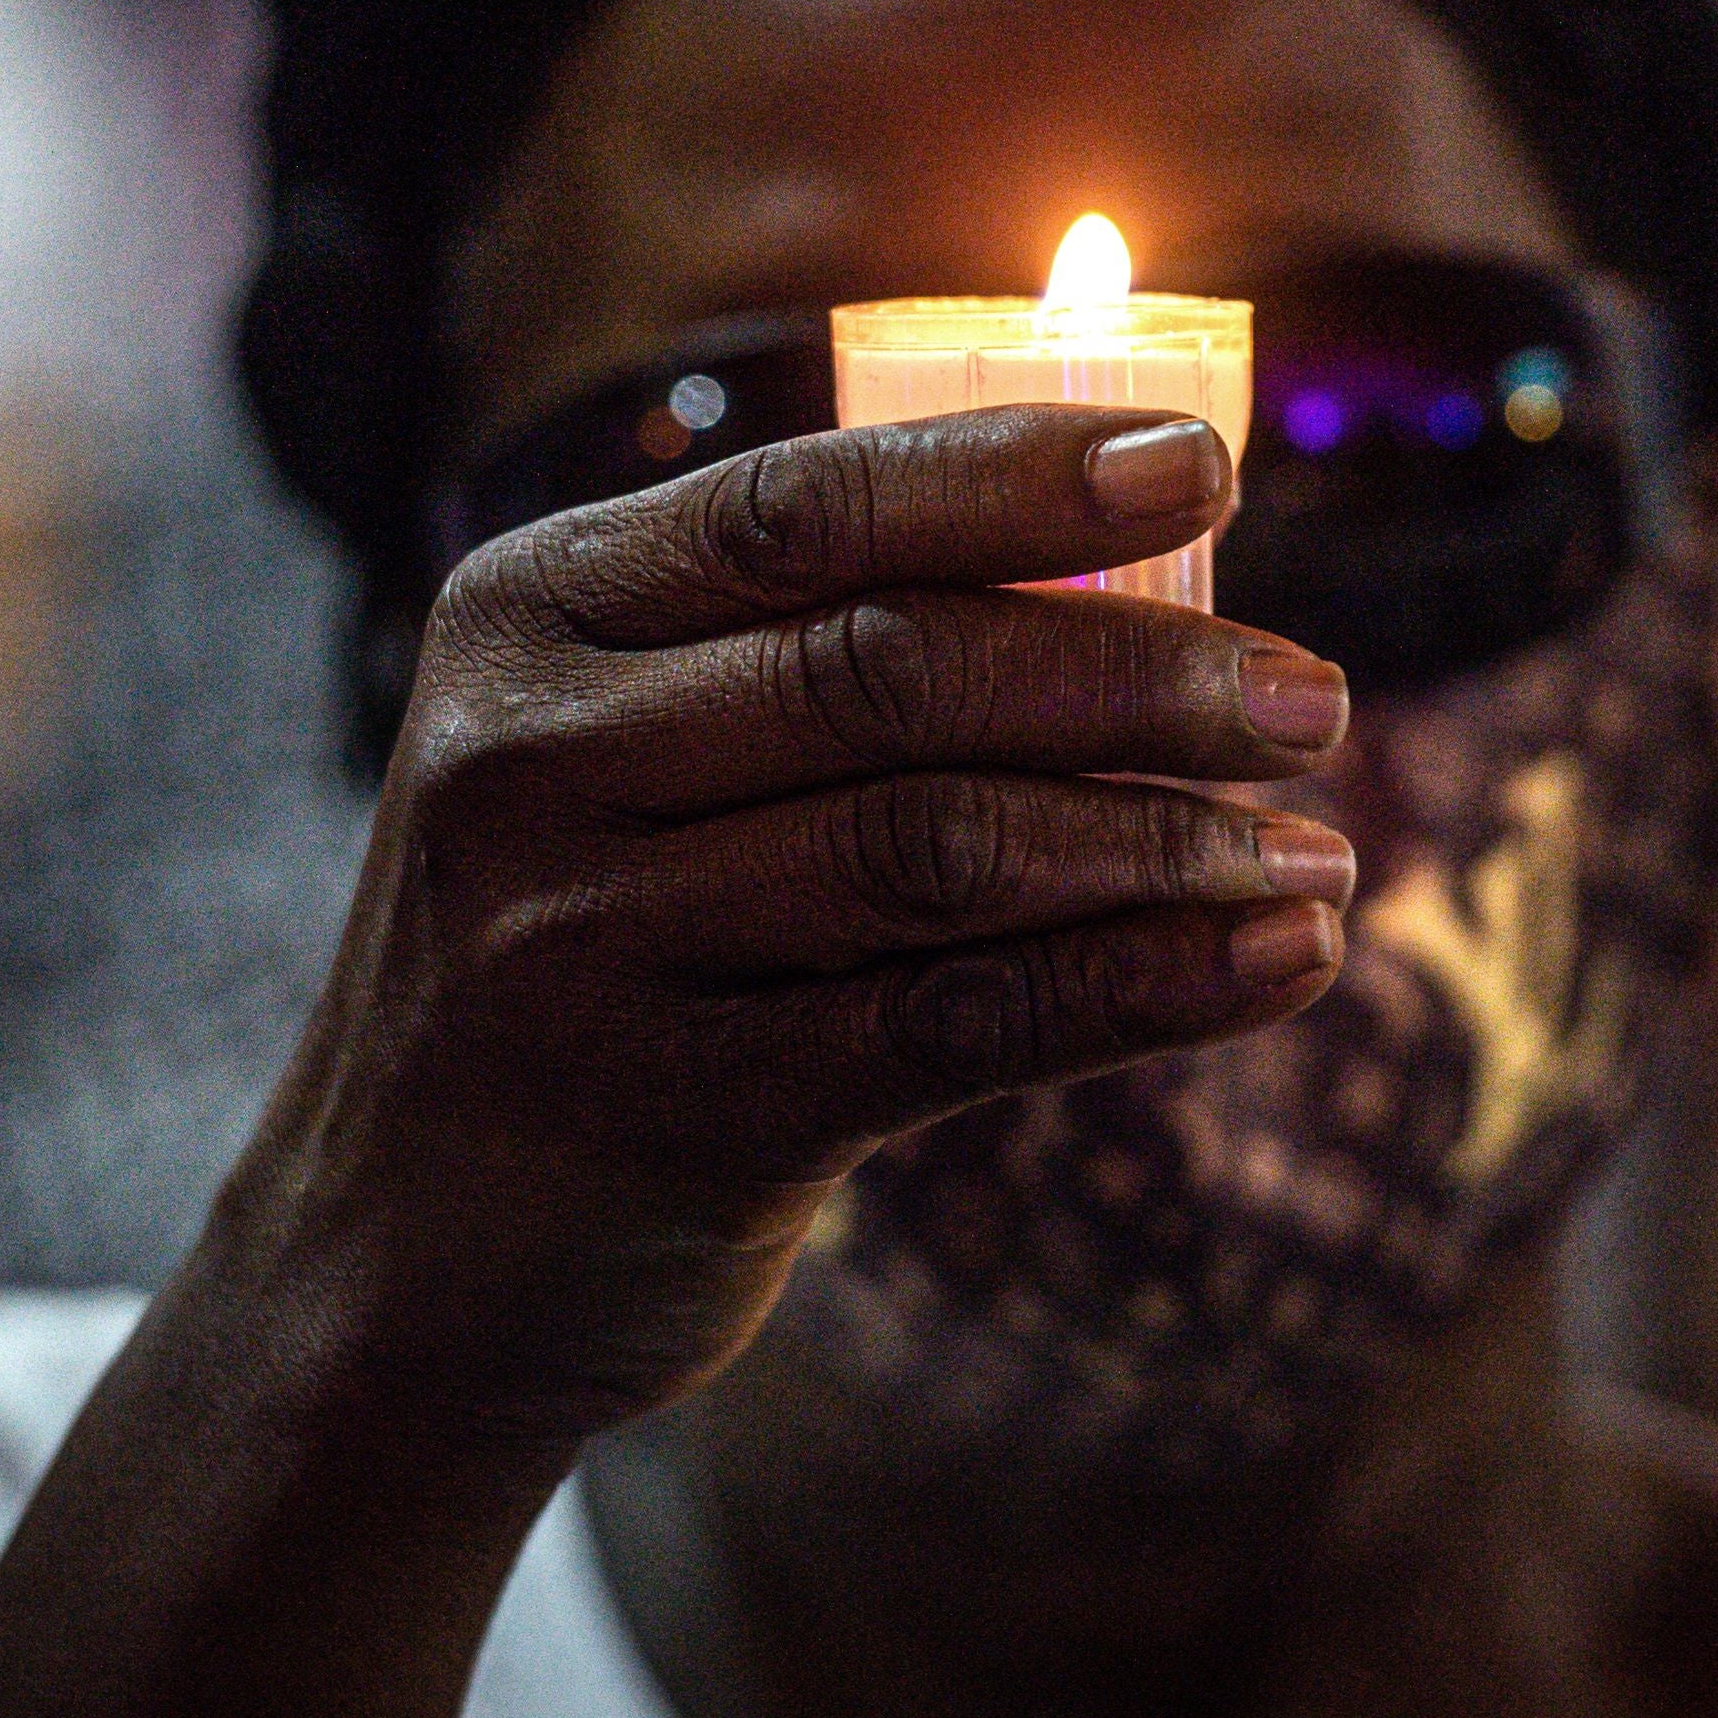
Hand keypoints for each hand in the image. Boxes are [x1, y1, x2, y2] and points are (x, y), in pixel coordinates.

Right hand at [215, 404, 1358, 1453]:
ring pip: (939, 845)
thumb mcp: (618, 757)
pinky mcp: (666, 1111)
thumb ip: (802, 654)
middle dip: (1140, 671)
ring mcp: (580, 936)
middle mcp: (531, 754)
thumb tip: (1137, 555)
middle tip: (1312, 698)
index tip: (1210, 459)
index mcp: (529, 610)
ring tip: (1320, 848)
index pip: (804, 503)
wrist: (397, 1258)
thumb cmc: (586, 950)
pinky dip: (1144, 985)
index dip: (1017, 473)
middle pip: (894, 667)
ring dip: (1165, 841)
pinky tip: (1276, 959)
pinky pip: (954, 1024)